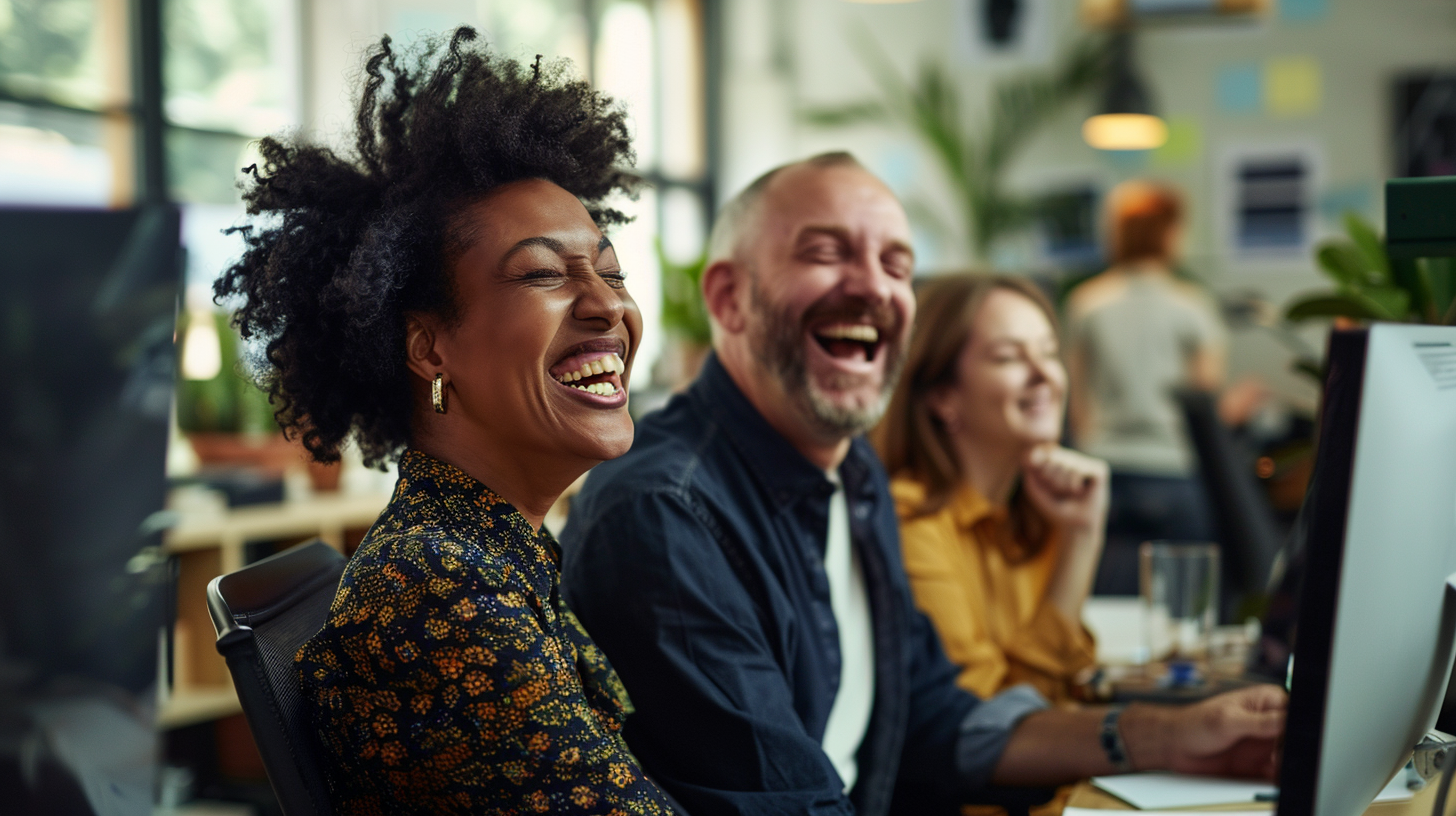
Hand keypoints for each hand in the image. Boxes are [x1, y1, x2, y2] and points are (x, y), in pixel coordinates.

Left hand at [1020, 444, 1108, 533]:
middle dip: (1053, 480)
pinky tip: (1081, 491)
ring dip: (1065, 485)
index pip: (1044, 455)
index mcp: (1057, 461)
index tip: (1047, 487)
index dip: (1042, 473)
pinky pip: (1080, 471)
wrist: (1076, 526)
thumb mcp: (1037, 494)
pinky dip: (1076, 485)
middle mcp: (1072, 458)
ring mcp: (1086, 462)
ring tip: (1071, 493)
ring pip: (1068, 465)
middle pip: (1055, 459)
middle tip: (1061, 492)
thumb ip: (1029, 476)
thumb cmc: (1056, 509)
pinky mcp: (1100, 469)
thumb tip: (1026, 459)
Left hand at [1159, 685, 1286, 779]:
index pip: (1295, 712)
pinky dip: (1280, 777)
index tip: (1294, 738)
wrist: (1175, 746)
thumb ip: (1258, 722)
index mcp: (1267, 701)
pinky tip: (1273, 778)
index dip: (1299, 726)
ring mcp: (1266, 744)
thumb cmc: (1195, 723)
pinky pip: (1279, 773)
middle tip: (1283, 756)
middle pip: (1297, 736)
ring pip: (1290, 756)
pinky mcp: (1260, 764)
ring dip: (1289, 764)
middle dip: (1296, 748)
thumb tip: (1287, 719)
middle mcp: (1270, 722)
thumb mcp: (1227, 721)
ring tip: (1276, 767)